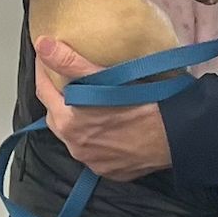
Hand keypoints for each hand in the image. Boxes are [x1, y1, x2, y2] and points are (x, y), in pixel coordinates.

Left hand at [33, 37, 170, 180]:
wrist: (175, 135)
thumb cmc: (144, 103)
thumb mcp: (105, 78)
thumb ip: (70, 62)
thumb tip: (42, 45)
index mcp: (69, 122)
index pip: (43, 91)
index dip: (43, 71)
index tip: (45, 56)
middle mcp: (76, 146)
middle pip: (56, 117)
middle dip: (57, 98)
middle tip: (66, 80)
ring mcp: (93, 162)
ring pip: (74, 137)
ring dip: (77, 121)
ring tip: (90, 104)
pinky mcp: (110, 171)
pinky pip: (95, 153)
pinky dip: (96, 140)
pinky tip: (108, 127)